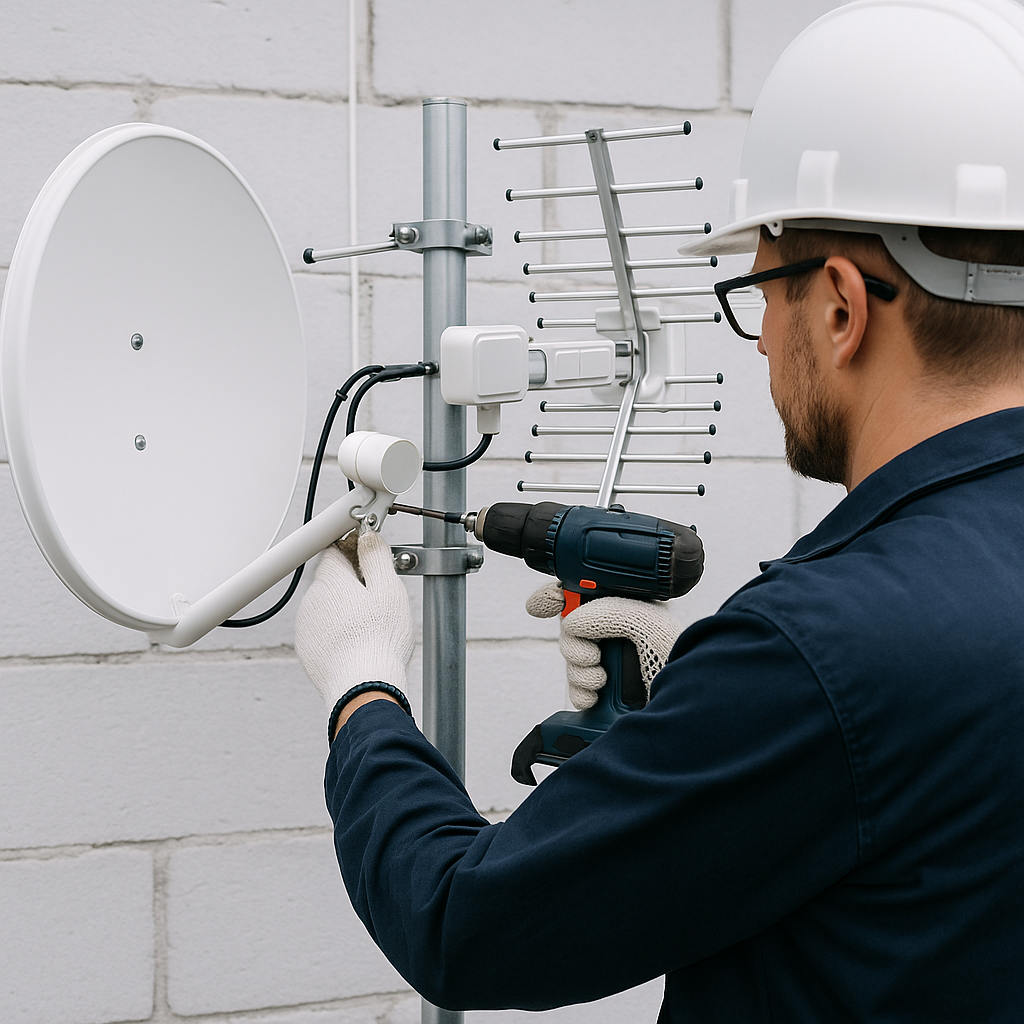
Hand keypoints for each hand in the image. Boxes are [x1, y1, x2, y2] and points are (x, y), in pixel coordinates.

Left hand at [295, 527, 413, 711]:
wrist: (362, 687)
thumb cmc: (379, 639)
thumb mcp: (388, 589)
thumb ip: (376, 556)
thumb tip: (368, 537)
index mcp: (330, 580)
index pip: (334, 549)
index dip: (353, 549)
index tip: (370, 557)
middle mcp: (311, 600)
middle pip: (331, 578)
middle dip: (352, 581)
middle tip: (378, 594)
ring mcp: (306, 626)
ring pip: (326, 605)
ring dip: (344, 607)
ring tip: (371, 623)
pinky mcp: (307, 649)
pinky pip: (322, 629)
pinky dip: (338, 630)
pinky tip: (359, 640)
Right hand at [526, 582, 683, 709]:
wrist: (694, 713)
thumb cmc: (687, 663)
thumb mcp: (650, 624)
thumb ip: (608, 611)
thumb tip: (573, 621)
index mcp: (633, 609)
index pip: (587, 592)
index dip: (559, 595)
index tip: (541, 606)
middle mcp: (622, 635)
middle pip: (571, 629)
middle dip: (574, 644)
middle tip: (593, 655)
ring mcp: (615, 666)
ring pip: (572, 661)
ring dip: (580, 672)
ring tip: (602, 679)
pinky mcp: (610, 696)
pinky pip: (577, 691)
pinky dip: (580, 694)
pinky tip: (596, 697)